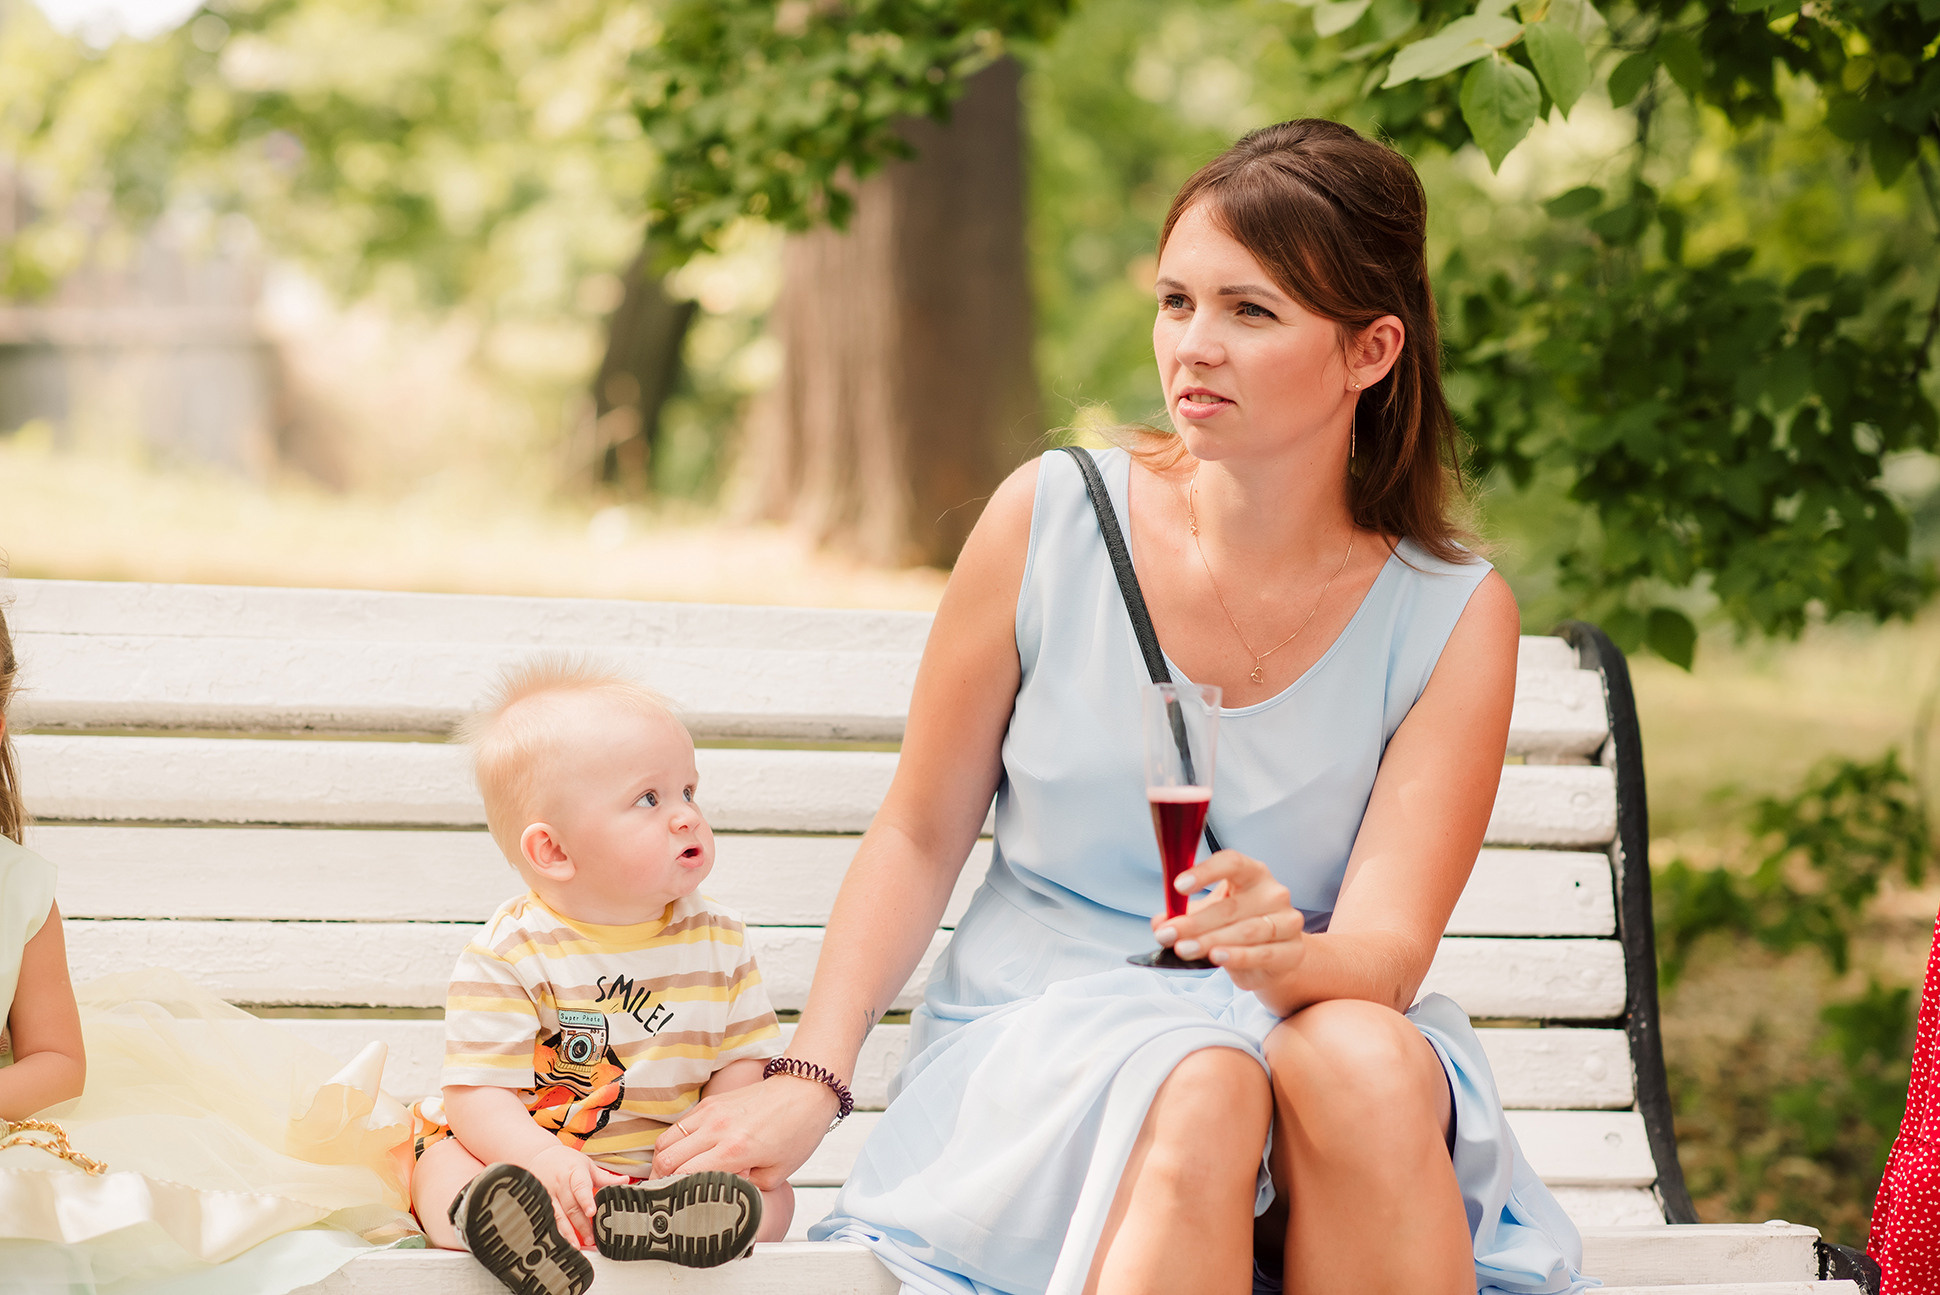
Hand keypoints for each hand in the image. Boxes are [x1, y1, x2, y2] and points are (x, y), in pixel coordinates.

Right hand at [521, 1143, 626, 1247]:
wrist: (539, 1156)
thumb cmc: (567, 1161)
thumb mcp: (586, 1165)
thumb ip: (605, 1177)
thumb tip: (626, 1181)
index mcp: (574, 1172)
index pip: (580, 1186)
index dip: (586, 1200)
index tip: (592, 1212)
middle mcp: (560, 1184)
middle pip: (571, 1206)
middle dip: (581, 1225)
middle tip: (591, 1239)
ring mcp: (549, 1194)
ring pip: (558, 1216)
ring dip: (568, 1232)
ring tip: (577, 1246)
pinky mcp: (541, 1202)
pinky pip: (548, 1219)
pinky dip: (555, 1231)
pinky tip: (561, 1242)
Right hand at [651, 1074, 838, 1191]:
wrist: (805, 1089)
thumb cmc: (798, 1130)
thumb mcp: (777, 1173)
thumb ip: (746, 1187)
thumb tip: (723, 1192)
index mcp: (734, 1150)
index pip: (684, 1176)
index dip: (674, 1194)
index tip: (673, 1206)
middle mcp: (716, 1129)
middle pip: (666, 1158)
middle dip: (660, 1180)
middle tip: (663, 1195)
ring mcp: (711, 1112)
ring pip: (666, 1139)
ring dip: (663, 1160)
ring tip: (668, 1176)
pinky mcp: (711, 1102)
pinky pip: (680, 1124)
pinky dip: (675, 1142)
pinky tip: (684, 1154)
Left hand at [1153, 849, 1305, 1003]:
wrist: (1275, 958)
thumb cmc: (1237, 926)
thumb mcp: (1208, 915)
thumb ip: (1183, 915)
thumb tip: (1159, 923)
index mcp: (1253, 873)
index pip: (1232, 863)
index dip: (1205, 872)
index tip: (1178, 886)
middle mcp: (1274, 893)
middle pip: (1231, 906)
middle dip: (1194, 922)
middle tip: (1167, 934)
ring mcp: (1287, 921)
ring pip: (1245, 931)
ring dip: (1210, 941)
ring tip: (1183, 948)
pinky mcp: (1292, 951)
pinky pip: (1262, 953)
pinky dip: (1237, 956)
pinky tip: (1216, 957)